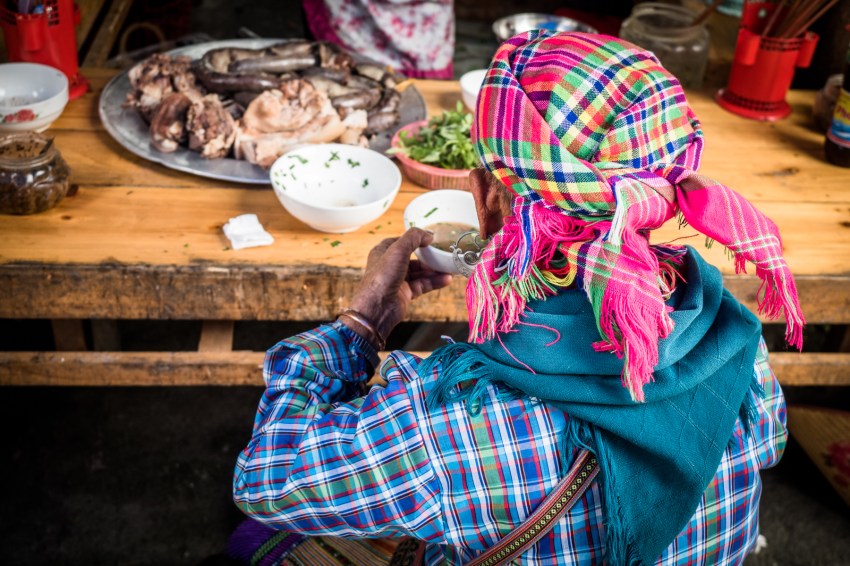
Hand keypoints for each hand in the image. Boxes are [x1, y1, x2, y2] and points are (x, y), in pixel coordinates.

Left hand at [347, 228, 452, 342]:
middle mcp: (390, 265)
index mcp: (383, 252)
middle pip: (414, 257)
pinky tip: (447, 279)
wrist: (378, 308)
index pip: (401, 241)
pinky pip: (423, 284)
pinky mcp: (406, 293)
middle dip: (429, 257)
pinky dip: (435, 282)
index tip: (431, 239)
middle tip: (444, 254)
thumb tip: (429, 235)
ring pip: (420, 272)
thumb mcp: (398, 250)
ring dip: (434, 270)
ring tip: (449, 267)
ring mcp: (399, 280)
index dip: (415, 239)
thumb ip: (413, 238)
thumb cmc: (383, 275)